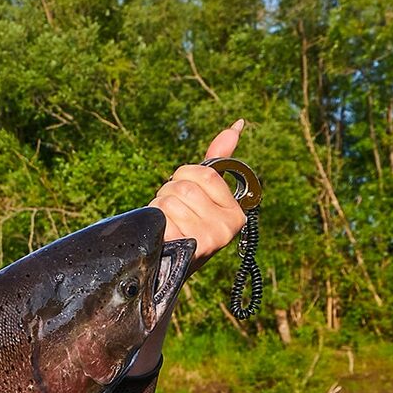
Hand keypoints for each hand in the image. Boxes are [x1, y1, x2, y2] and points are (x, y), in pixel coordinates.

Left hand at [149, 118, 249, 266]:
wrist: (170, 267)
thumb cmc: (188, 225)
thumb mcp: (205, 195)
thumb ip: (219, 161)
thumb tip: (238, 124)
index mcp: (236, 212)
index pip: (203, 173)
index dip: (184, 177)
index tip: (185, 193)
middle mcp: (227, 226)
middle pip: (183, 186)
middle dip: (168, 194)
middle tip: (173, 213)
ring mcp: (209, 238)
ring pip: (169, 201)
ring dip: (159, 209)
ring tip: (168, 224)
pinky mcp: (187, 248)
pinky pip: (160, 217)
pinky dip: (155, 223)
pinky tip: (163, 234)